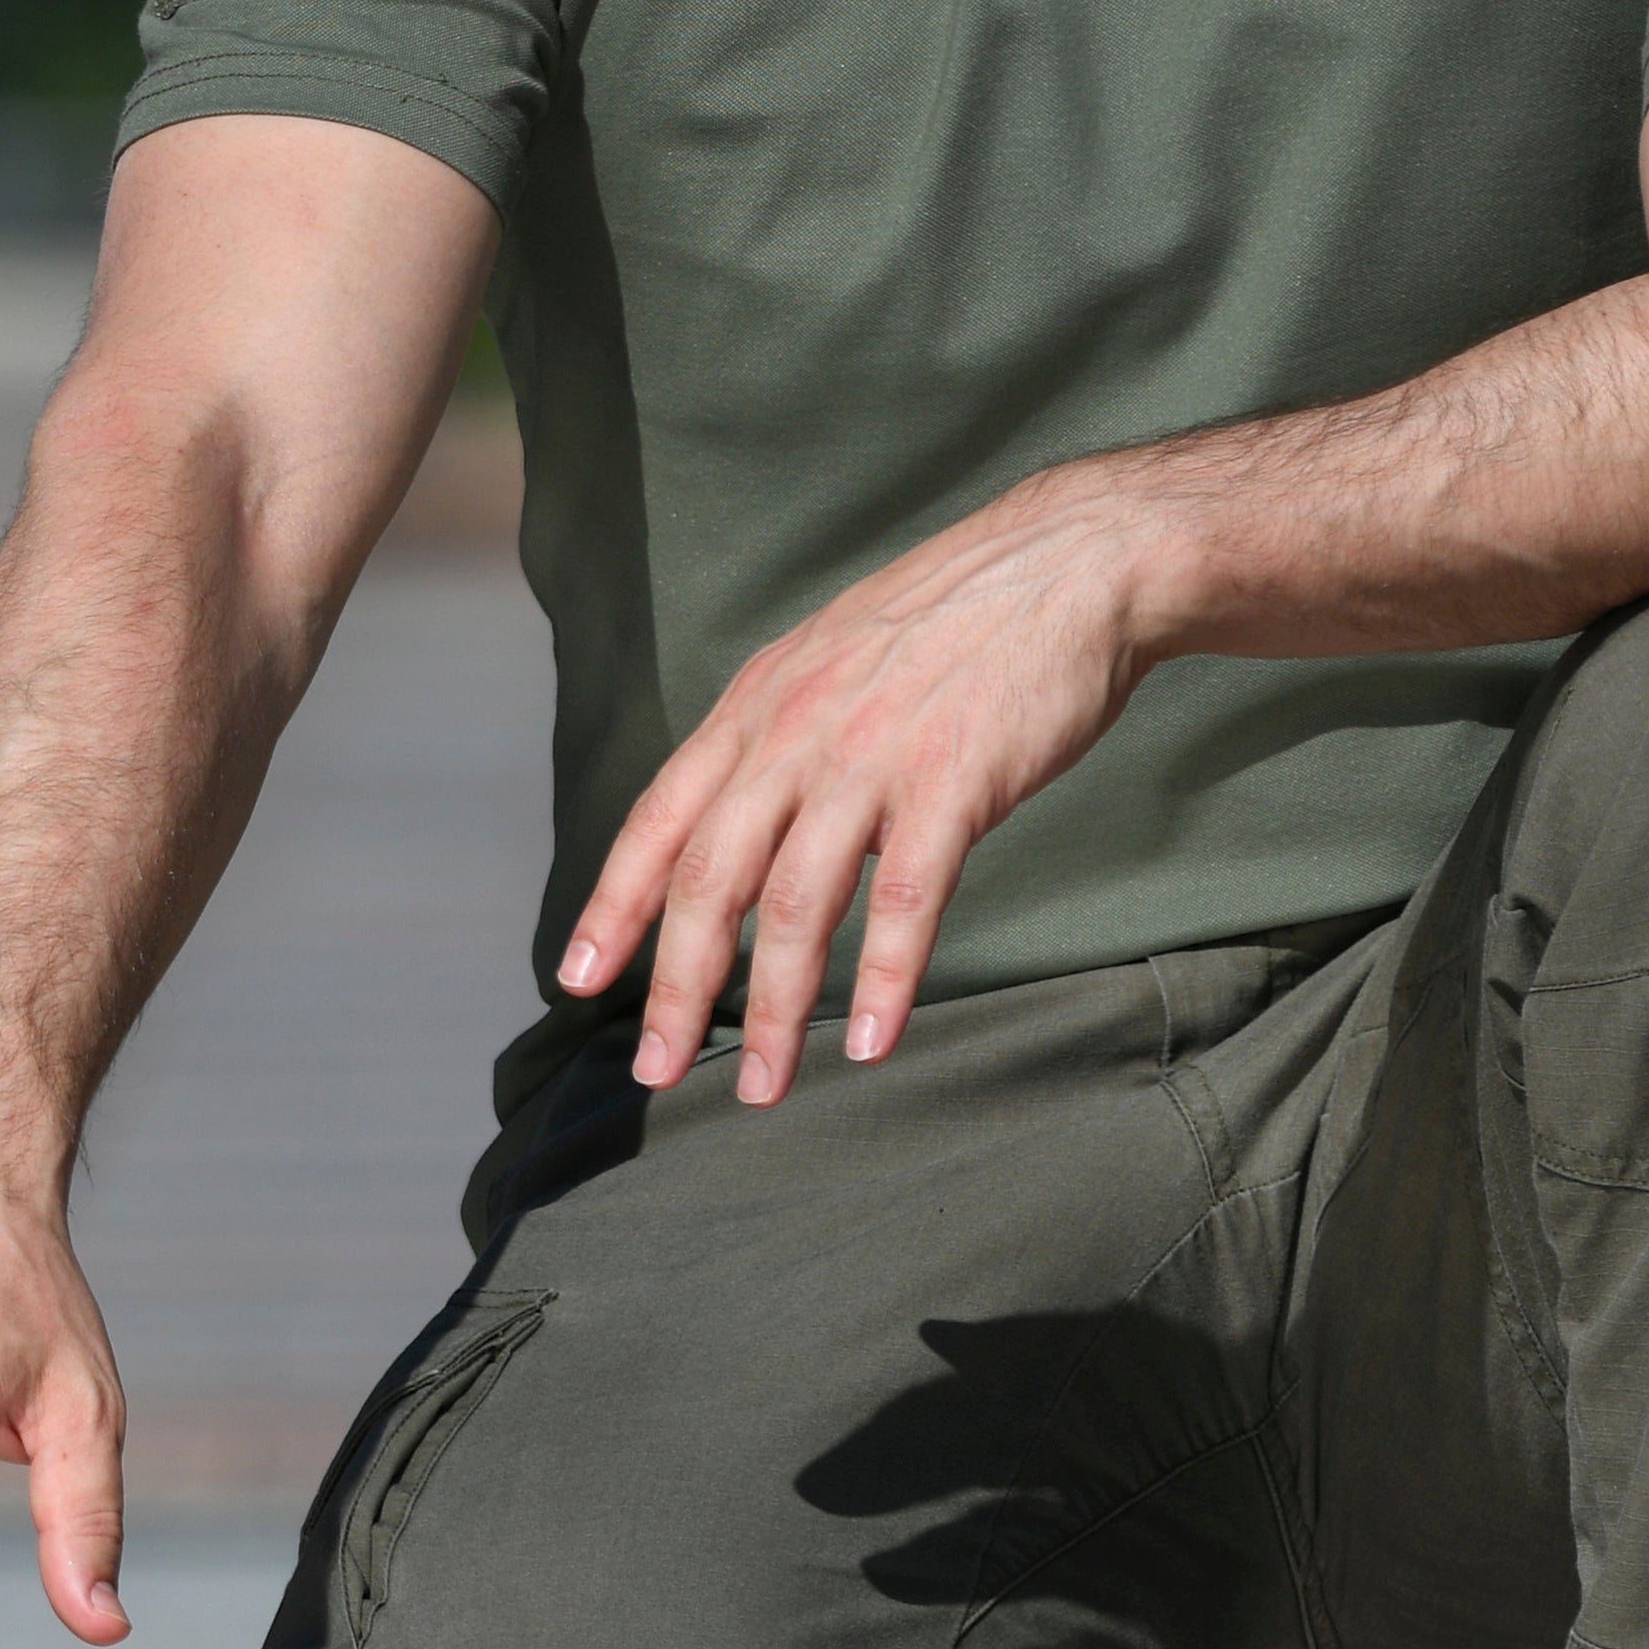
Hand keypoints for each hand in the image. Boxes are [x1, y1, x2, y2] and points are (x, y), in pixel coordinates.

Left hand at [559, 466, 1171, 1101]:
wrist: (1071, 563)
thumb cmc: (954, 623)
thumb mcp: (828, 662)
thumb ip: (777, 738)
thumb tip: (739, 819)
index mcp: (755, 708)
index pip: (658, 819)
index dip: (614, 904)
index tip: (578, 978)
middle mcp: (794, 734)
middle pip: (711, 879)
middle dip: (677, 985)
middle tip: (655, 1070)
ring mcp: (871, 757)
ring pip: (798, 904)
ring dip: (776, 1008)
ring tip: (762, 1086)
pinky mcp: (954, 782)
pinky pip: (906, 900)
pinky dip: (886, 980)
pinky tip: (872, 1044)